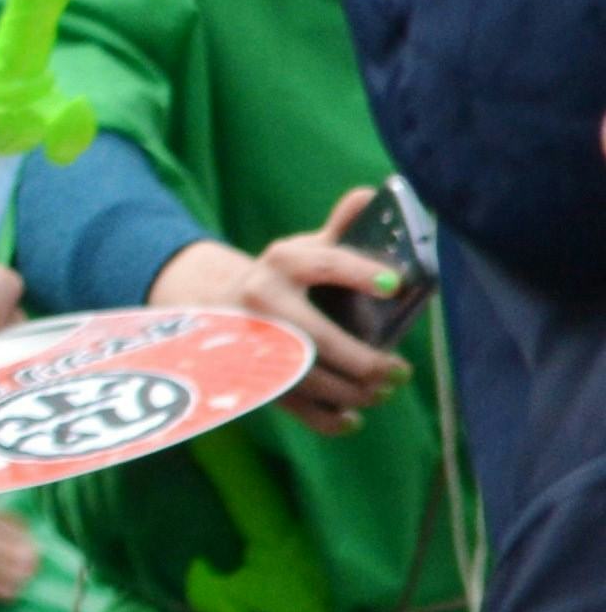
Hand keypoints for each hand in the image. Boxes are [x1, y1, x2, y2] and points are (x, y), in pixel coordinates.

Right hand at [157, 188, 413, 430]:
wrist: (211, 307)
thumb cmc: (278, 278)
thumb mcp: (301, 250)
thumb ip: (339, 230)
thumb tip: (374, 192)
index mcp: (279, 263)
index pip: (321, 263)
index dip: (359, 272)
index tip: (395, 284)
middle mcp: (261, 302)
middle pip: (319, 338)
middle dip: (367, 361)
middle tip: (399, 369)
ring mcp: (253, 343)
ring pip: (311, 378)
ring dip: (356, 392)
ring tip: (383, 389)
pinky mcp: (253, 378)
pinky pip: (294, 408)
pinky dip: (328, 419)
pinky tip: (351, 417)